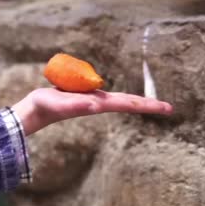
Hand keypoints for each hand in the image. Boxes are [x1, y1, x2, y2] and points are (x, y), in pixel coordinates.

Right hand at [12, 88, 171, 135]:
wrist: (36, 110)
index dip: (147, 104)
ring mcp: (93, 100)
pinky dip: (121, 97)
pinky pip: (108, 95)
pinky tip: (124, 99)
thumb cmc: (47, 106)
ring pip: (120, 99)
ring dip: (136, 101)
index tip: (166, 108)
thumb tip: (97, 106)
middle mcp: (100, 102)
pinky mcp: (86, 96)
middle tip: (168, 108)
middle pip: (128, 102)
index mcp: (99, 104)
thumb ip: (77, 105)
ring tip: (152, 103)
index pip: (128, 103)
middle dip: (148, 104)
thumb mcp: (61, 104)